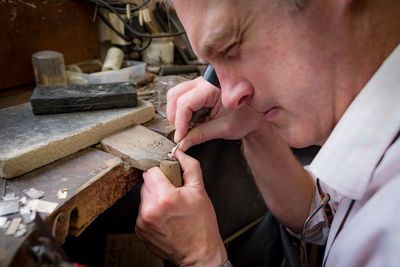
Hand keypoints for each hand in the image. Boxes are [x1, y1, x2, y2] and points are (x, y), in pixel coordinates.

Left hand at [135, 150, 226, 265]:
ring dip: (154, 197)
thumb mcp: (200, 191)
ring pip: (143, 197)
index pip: (151, 171)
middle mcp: (149, 209)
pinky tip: (165, 217)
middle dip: (158, 184)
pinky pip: (142, 211)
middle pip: (146, 183)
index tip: (170, 177)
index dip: (162, 171)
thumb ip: (190, 167)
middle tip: (173, 193)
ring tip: (170, 207)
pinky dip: (151, 211)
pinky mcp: (140, 231)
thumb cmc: (202, 225)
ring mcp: (143, 222)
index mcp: (164, 197)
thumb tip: (180, 153)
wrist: (199, 254)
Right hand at [167, 77, 263, 150]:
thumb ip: (201, 135)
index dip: (180, 122)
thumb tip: (183, 142)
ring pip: (176, 94)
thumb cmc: (248, 115)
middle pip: (175, 95)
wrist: (259, 112)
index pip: (185, 103)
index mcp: (212, 88)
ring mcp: (201, 83)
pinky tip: (192, 121)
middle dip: (175, 116)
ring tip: (187, 127)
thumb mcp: (224, 128)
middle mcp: (204, 82)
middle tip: (181, 132)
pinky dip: (183, 110)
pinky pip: (184, 96)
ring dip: (177, 112)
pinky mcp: (201, 89)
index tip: (180, 137)